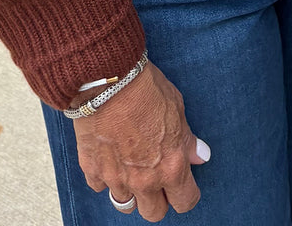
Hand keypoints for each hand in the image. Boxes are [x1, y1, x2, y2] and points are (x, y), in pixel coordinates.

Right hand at [73, 62, 209, 220]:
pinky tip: (108, 159)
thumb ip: (187, 139)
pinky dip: (104, 177)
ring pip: (125, 205)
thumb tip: (199, 156)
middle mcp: (144, 180)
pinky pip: (99, 186)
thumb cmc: (145, 89)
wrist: (108, 79)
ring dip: (129, 191)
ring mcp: (116, 178)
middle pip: (154, 213)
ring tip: (130, 170)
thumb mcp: (177, 108)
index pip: (185, 201)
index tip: (182, 185)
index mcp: (171, 166)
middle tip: (155, 180)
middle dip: (157, 199)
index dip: (185, 194)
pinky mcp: (92, 169)